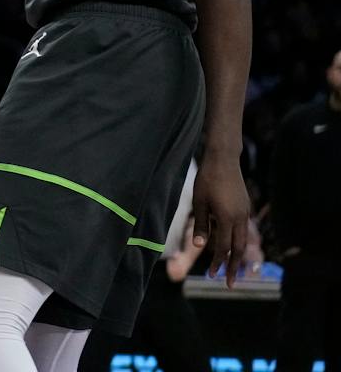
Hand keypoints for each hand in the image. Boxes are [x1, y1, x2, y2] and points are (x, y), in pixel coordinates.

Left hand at [189, 158, 251, 286]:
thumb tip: (201, 246)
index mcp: (226, 218)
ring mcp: (244, 213)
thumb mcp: (199, 202)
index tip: (211, 276)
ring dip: (237, 257)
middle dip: (232, 267)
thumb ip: (201, 225)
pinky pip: (243, 229)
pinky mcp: (245, 207)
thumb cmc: (207, 180)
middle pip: (238, 249)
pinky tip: (232, 246)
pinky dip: (238, 241)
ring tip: (232, 269)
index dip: (218, 263)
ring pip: (243, 240)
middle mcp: (239, 218)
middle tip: (229, 284)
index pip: (223, 248)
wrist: (223, 160)